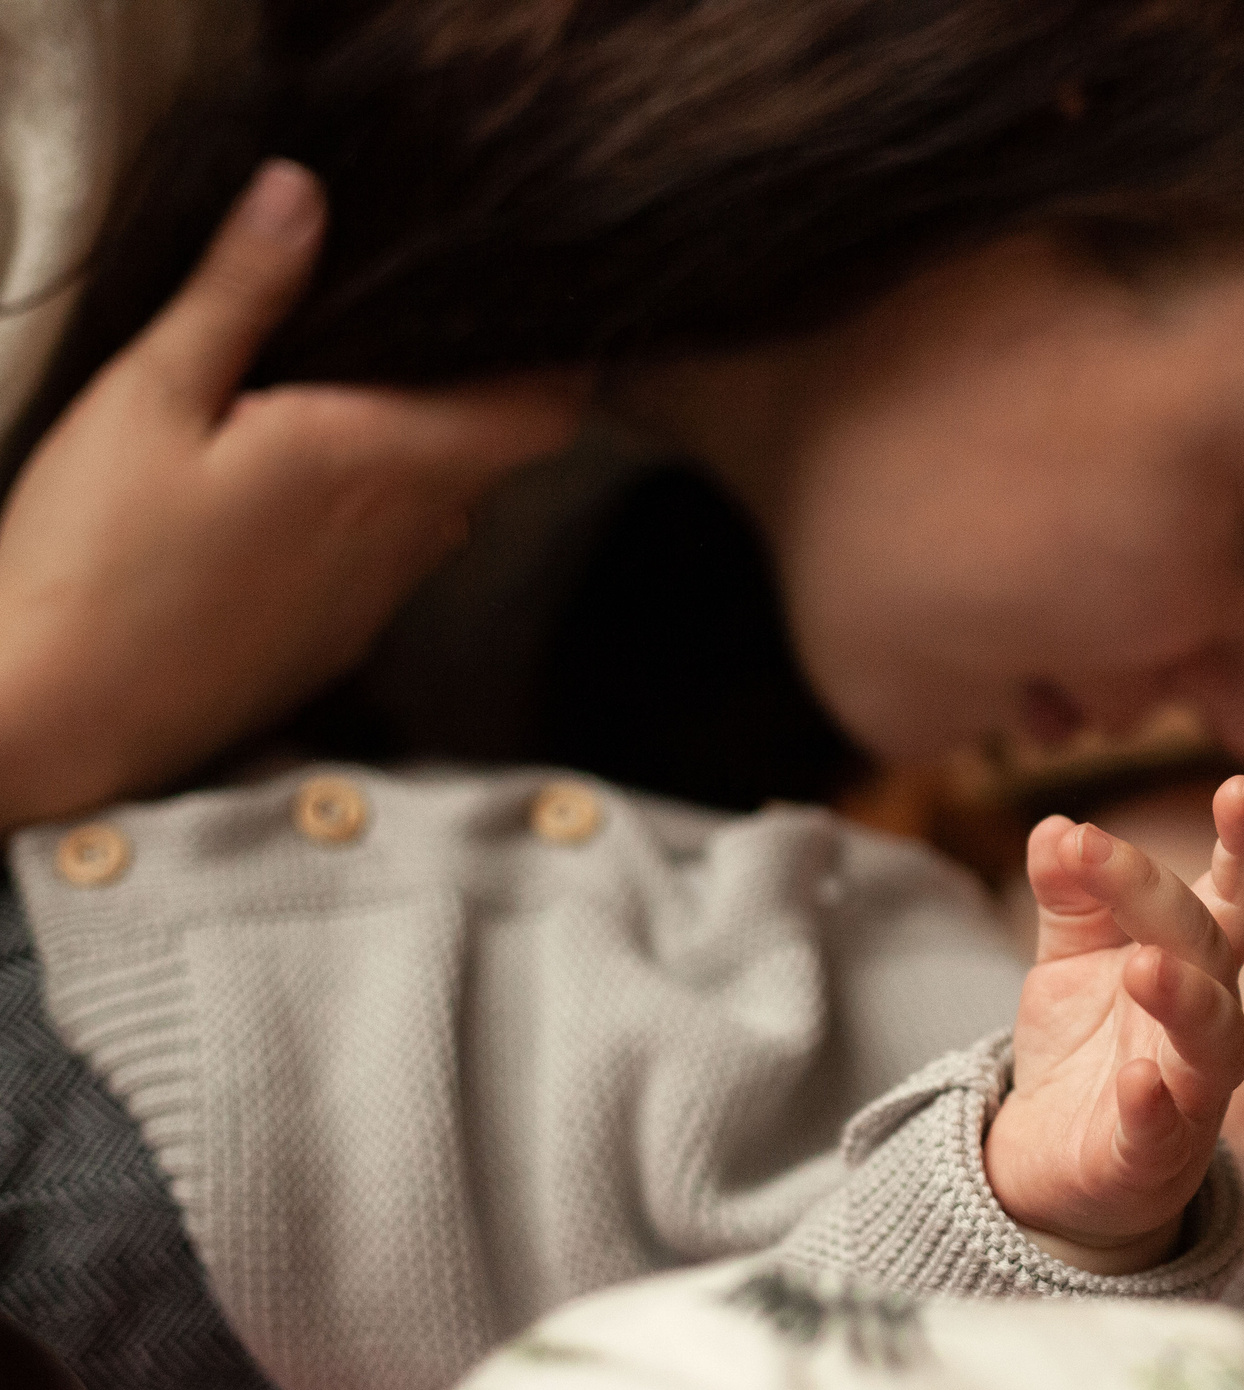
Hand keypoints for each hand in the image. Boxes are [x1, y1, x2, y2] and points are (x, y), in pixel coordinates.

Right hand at [0, 160, 585, 829]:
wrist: (58, 722)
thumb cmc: (91, 558)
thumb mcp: (147, 398)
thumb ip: (239, 295)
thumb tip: (300, 191)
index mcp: (381, 462)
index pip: (545, 408)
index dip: (562, 353)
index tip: (532, 302)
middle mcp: (410, 535)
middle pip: (499, 447)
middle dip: (478, 384)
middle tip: (424, 318)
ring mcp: (383, 595)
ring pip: (448, 499)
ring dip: (425, 445)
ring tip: (357, 381)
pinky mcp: (343, 636)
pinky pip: (396, 550)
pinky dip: (380, 503)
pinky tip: (305, 475)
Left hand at [985, 776, 1243, 1273]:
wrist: (1053, 1168)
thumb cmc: (1086, 1052)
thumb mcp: (1067, 963)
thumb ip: (1069, 900)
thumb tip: (1057, 828)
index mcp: (1194, 967)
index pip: (1233, 902)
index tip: (1239, 789)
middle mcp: (1208, 1025)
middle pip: (1206, 950)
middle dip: (1155, 897)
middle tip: (1095, 849)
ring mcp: (1189, 1094)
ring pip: (1215, 1042)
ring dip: (1185, 998)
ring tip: (1142, 967)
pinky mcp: (1151, 1158)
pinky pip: (1164, 1130)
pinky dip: (1152, 1104)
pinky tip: (1134, 1079)